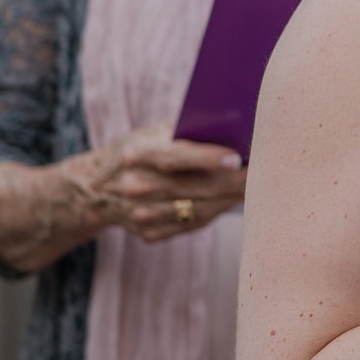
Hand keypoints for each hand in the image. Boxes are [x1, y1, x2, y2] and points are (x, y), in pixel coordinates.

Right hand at [67, 122, 246, 243]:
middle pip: (195, 187)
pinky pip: (193, 224)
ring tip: (256, 185)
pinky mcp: (149, 233)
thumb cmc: (138, 150)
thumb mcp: (151, 133)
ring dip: (231, 198)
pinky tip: (231, 200)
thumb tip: (233, 126)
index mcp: (137, 154)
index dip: (207, 159)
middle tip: (265, 171)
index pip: (175, 157)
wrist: (95, 189)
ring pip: (199, 209)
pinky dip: (216, 211)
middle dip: (234, 180)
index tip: (237, 158)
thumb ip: (186, 130)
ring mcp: (140, 214)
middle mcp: (136, 187)